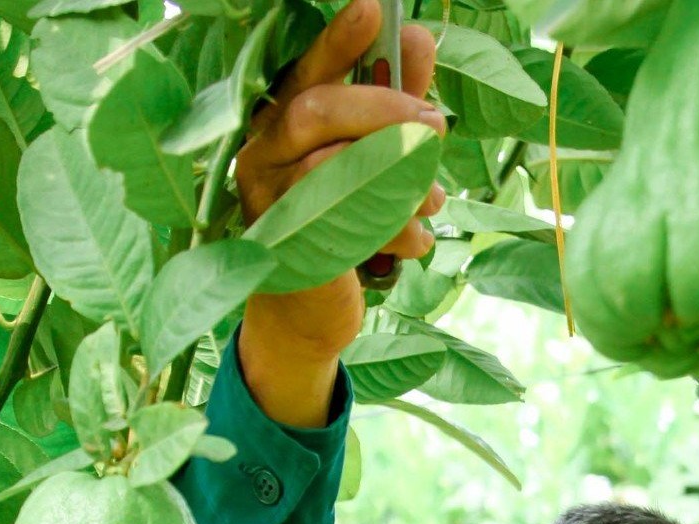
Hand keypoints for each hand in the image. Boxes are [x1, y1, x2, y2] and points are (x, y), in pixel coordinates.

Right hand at [233, 0, 443, 422]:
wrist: (307, 318)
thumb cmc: (342, 224)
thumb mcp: (375, 159)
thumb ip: (395, 103)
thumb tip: (418, 38)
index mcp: (280, 126)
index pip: (306, 74)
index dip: (336, 42)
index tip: (372, 8)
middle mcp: (262, 157)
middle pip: (316, 111)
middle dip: (386, 110)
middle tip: (436, 124)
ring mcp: (269, 205)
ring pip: (335, 169)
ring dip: (401, 178)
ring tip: (435, 199)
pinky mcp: (289, 252)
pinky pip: (350, 226)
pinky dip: (399, 228)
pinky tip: (419, 240)